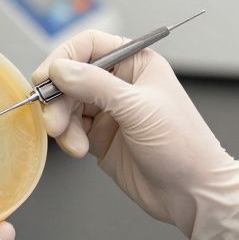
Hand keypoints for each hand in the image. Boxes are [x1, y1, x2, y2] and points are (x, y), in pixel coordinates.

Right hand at [34, 30, 238, 239]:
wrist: (192, 193)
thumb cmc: (182, 145)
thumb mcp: (137, 108)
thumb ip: (95, 85)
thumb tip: (59, 69)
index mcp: (136, 63)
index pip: (89, 46)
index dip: (64, 58)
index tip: (46, 77)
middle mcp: (120, 83)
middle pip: (72, 77)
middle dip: (58, 98)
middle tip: (52, 119)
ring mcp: (110, 111)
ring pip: (67, 105)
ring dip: (62, 122)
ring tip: (71, 142)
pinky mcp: (100, 137)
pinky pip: (71, 129)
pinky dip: (68, 138)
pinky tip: (79, 150)